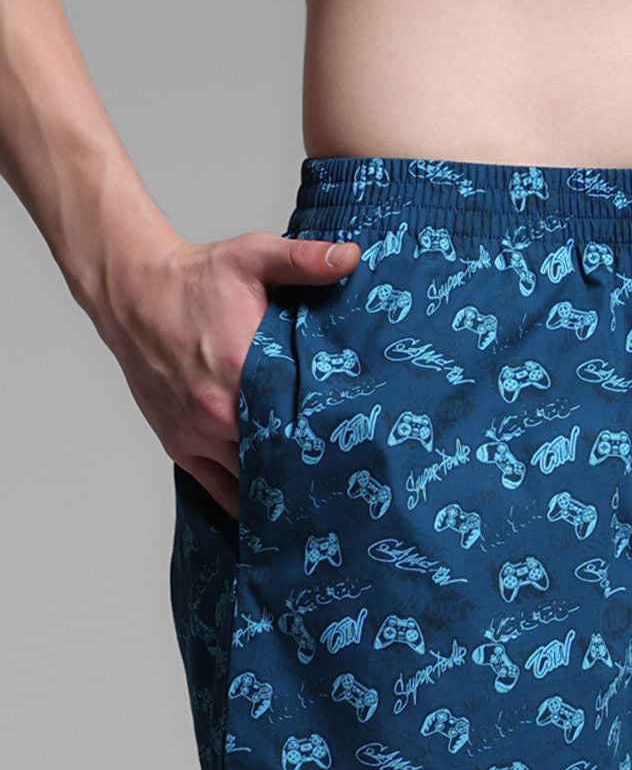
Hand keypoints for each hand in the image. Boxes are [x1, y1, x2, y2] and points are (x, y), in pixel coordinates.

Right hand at [94, 228, 361, 519]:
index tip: (360, 452)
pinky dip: (244, 502)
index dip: (330, 439)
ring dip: (281, 487)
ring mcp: (195, 432)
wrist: (132, 293)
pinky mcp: (179, 443)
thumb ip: (304, 260)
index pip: (297, 421)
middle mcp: (216, 410)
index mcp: (241, 369)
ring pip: (249, 480)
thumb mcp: (253, 257)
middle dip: (311, 468)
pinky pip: (216, 489)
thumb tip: (353, 256)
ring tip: (321, 502)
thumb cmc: (195, 278)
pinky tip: (273, 513)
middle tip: (351, 486)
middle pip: (277, 457)